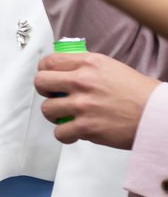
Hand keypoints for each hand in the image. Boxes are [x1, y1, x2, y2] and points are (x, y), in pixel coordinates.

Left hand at [34, 50, 156, 147]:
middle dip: (45, 91)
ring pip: (47, 109)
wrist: (157, 114)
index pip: (49, 62)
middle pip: (40, 82)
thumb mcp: (112, 69)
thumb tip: (67, 73)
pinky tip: (76, 132)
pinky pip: (59, 132)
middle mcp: (83, 81)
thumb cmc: (140, 93)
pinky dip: (66, 135)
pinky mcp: (86, 127)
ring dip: (55, 115)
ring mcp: (83, 105)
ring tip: (68, 116)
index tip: (49, 78)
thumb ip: (87, 69)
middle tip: (56, 96)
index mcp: (89, 63)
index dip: (45, 71)